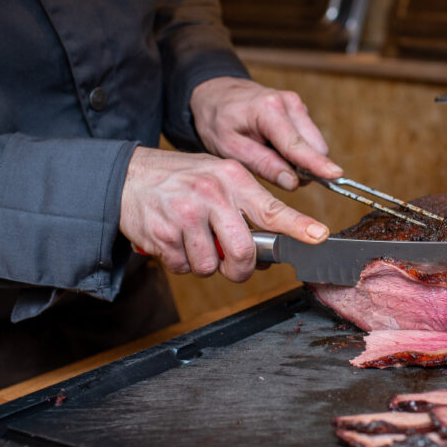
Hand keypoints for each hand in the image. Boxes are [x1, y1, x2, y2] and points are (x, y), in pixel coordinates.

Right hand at [119, 146, 328, 281]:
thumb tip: (271, 251)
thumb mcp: (216, 177)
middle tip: (234, 266)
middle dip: (240, 269)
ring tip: (194, 242)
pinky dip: (181, 262)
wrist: (127, 176)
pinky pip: (183, 267)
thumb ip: (244, 208)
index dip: (298, 226)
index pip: (272, 208)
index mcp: (232, 179)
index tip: (319, 236)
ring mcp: (185, 215)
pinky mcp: (163, 234)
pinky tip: (174, 241)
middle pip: (243, 252)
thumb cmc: (179, 180)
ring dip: (205, 265)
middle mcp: (211, 194)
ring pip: (210, 266)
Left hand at [189, 77, 341, 189]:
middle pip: (314, 146)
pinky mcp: (300, 110)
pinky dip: (297, 150)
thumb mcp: (230, 148)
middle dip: (303, 166)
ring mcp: (297, 105)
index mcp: (268, 109)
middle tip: (275, 171)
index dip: (316, 163)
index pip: (296, 144)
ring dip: (299, 159)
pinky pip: (309, 139)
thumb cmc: (218, 120)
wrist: (216, 93)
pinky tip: (274, 146)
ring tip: (269, 155)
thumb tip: (293, 182)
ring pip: (314, 144)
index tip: (336, 175)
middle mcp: (289, 103)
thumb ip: (263, 164)